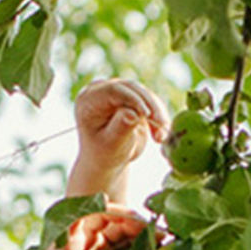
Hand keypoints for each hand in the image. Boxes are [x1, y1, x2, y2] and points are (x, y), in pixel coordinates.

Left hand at [69, 79, 168, 201]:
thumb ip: (120, 128)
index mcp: (88, 100)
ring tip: (160, 137)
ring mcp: (116, 92)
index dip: (133, 99)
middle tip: (162, 125)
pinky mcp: (131, 97)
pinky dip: (158, 116)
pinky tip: (160, 136)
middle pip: (132, 89)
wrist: (107, 160)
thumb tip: (133, 113)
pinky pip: (150, 101)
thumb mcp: (111, 144)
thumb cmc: (104, 153)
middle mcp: (100, 90)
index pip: (113, 90)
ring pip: (145, 94)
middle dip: (150, 106)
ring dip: (157, 114)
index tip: (148, 114)